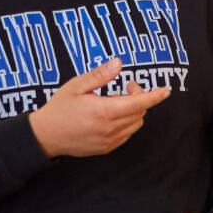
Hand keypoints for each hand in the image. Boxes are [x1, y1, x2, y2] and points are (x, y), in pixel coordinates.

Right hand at [29, 58, 170, 158]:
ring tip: (115, 101)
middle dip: (139, 97)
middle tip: (126, 87)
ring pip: (135, 124)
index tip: (166, 91)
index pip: (138, 103)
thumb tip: (118, 63)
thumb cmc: (60, 108)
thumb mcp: (76, 86)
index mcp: (104, 111)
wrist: (46, 135)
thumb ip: (100, 75)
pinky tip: (112, 116)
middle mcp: (110, 129)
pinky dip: (127, 123)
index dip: (154, 96)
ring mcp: (109, 141)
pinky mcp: (106, 148)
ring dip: (133, 111)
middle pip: (139, 112)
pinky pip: (126, 134)